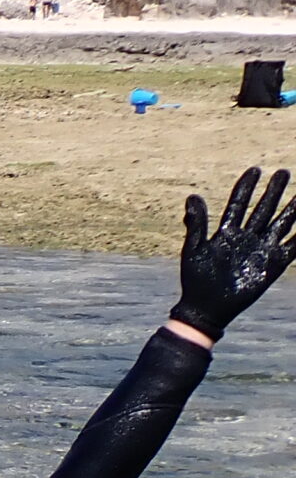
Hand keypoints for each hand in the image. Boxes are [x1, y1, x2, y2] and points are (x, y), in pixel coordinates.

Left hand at [171, 166, 295, 339]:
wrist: (206, 307)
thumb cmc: (196, 278)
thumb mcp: (193, 249)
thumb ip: (196, 224)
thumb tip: (192, 197)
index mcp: (227, 232)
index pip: (239, 204)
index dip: (246, 187)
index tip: (255, 170)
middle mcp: (246, 237)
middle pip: (263, 209)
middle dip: (273, 192)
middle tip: (283, 173)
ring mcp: (260, 250)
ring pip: (280, 224)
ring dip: (291, 210)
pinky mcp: (272, 265)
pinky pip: (291, 248)